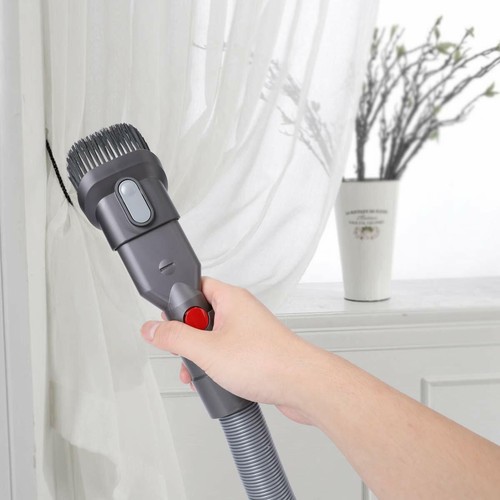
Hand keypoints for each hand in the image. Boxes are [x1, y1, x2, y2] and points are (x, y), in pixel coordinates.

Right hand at [141, 277, 326, 423]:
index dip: (177, 302)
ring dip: (200, 358)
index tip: (167, 321)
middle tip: (186, 352)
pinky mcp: (253, 353)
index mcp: (230, 298)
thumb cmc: (269, 361)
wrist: (301, 386)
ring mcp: (248, 333)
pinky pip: (225, 354)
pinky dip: (216, 368)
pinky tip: (215, 383)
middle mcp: (240, 312)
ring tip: (201, 373)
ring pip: (212, 339)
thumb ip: (175, 338)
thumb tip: (153, 329)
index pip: (195, 286)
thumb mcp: (207, 350)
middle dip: (188, 338)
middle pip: (200, 316)